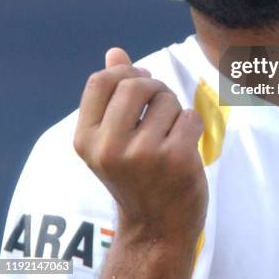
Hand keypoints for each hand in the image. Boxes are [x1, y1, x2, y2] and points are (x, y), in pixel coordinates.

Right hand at [73, 48, 206, 277]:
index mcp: (86, 139)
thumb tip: (115, 51)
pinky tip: (184, 147)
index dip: (124, 73)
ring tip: (170, 134)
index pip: (100, 81)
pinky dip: (192, 125)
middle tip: (160, 105)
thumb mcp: (113, 138)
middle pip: (136, 84)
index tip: (139, 84)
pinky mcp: (176, 159)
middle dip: (155, 87)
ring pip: (167, 99)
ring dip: (175, 110)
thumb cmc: (135, 174)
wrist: (157, 227)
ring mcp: (143, 155)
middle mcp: (109, 148)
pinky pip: (190, 116)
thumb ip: (112, 94)